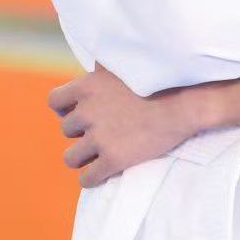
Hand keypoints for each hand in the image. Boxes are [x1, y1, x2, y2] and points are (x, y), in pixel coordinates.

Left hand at [53, 65, 239, 181]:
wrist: (185, 103)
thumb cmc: (160, 78)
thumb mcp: (125, 62)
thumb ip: (105, 65)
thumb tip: (97, 60)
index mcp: (86, 88)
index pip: (54, 101)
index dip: (64, 109)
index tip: (75, 112)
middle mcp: (87, 113)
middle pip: (66, 130)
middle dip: (79, 132)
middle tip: (96, 133)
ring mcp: (99, 138)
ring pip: (71, 157)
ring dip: (81, 157)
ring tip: (93, 157)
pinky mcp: (113, 160)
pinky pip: (88, 178)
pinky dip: (90, 179)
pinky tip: (98, 176)